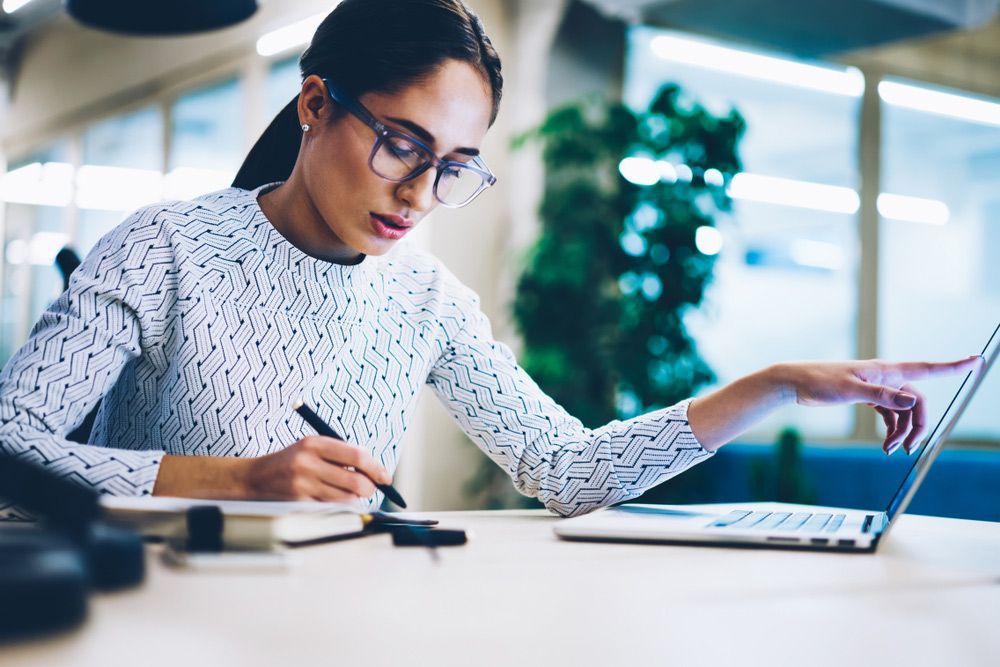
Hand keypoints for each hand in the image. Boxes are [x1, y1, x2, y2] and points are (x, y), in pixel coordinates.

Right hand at [243, 436, 392, 501]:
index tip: (385, 477)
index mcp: (314, 444)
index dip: (376, 468)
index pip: (356, 456)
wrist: (255, 478)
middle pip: (355, 481)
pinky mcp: (298, 503)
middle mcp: (307, 463)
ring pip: (346, 498)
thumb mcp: (312, 447)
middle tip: (371, 488)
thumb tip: (374, 469)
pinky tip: (332, 498)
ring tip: (348, 491)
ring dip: (354, 498)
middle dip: (369, 487)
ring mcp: (302, 485)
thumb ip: (341, 454)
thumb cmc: (291, 461)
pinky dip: (338, 505)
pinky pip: (331, 508)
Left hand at [777, 356, 983, 454]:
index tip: (976, 360)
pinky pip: (889, 414)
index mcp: (885, 370)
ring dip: (902, 431)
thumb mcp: (850, 390)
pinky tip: (886, 444)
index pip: (926, 368)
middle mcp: (886, 377)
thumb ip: (881, 396)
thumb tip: (913, 401)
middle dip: (918, 425)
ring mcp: (877, 387)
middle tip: (909, 448)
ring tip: (890, 451)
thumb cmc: (819, 381)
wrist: (796, 382)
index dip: (953, 366)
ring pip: (903, 411)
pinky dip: (891, 429)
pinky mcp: (867, 396)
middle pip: (916, 401)